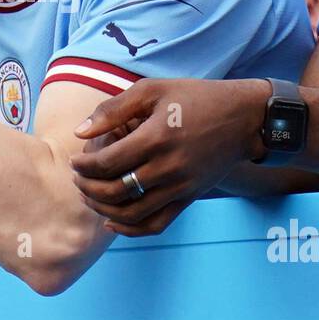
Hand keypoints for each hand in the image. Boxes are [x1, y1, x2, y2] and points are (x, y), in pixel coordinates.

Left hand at [70, 78, 267, 235]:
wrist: (244, 118)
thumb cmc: (195, 98)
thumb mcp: (153, 90)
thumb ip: (113, 109)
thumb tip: (80, 133)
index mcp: (156, 138)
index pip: (106, 163)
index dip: (83, 167)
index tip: (74, 162)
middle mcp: (168, 167)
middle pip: (115, 191)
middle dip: (88, 188)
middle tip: (77, 180)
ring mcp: (180, 187)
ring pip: (132, 214)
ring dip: (104, 209)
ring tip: (90, 197)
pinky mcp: (189, 198)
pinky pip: (156, 224)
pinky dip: (130, 229)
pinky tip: (112, 222)